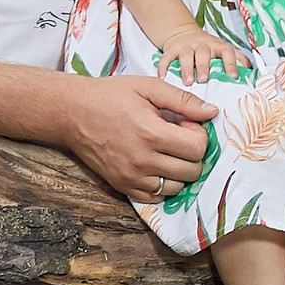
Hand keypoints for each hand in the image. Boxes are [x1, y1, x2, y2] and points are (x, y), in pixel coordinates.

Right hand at [63, 72, 216, 196]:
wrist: (72, 113)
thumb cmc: (110, 95)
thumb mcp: (148, 87)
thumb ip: (183, 100)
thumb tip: (212, 112)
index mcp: (152, 134)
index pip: (198, 147)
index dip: (198, 133)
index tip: (185, 123)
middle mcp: (143, 160)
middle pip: (192, 170)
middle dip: (193, 153)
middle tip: (178, 136)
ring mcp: (132, 177)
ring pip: (178, 187)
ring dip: (180, 170)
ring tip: (167, 151)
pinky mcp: (123, 186)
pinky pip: (157, 197)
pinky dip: (163, 183)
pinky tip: (156, 164)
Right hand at [154, 25, 244, 85]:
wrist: (183, 33)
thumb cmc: (207, 48)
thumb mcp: (222, 50)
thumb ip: (236, 59)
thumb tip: (251, 72)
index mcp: (217, 46)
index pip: (227, 51)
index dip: (231, 63)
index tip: (233, 76)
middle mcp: (202, 45)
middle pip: (204, 53)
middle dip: (204, 66)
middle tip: (205, 79)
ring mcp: (186, 46)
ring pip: (186, 55)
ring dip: (187, 68)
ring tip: (187, 81)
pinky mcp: (172, 49)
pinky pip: (166, 57)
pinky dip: (163, 67)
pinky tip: (163, 77)